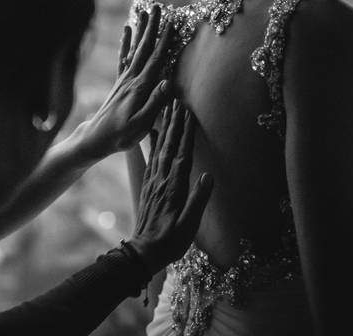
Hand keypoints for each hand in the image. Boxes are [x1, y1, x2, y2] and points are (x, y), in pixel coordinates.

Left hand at [77, 5, 173, 162]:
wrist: (96, 139)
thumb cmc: (120, 136)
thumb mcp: (141, 125)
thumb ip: (155, 104)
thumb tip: (170, 83)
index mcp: (140, 88)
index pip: (155, 60)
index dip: (164, 41)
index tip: (172, 22)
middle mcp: (131, 79)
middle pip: (144, 48)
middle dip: (152, 27)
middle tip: (157, 6)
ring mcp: (124, 79)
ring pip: (135, 49)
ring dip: (141, 30)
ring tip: (145, 11)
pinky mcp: (120, 83)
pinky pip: (124, 57)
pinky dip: (126, 41)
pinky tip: (127, 30)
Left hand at [128, 99, 212, 274]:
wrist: (143, 252)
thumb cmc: (171, 241)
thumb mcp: (189, 225)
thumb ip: (198, 200)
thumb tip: (209, 176)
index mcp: (173, 187)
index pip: (182, 154)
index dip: (186, 133)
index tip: (189, 114)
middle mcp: (162, 180)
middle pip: (169, 146)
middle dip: (174, 123)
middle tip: (177, 101)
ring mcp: (153, 181)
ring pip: (160, 149)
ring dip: (164, 128)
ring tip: (167, 110)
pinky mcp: (148, 185)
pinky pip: (152, 158)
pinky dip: (154, 143)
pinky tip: (154, 133)